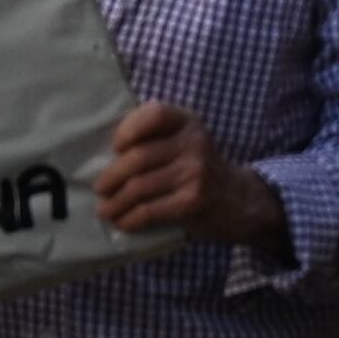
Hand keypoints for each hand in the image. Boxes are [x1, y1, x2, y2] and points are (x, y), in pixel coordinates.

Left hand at [94, 100, 281, 247]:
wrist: (237, 200)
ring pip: (139, 187)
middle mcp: (194, 142)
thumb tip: (106, 156)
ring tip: (105, 210)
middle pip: (138, 157)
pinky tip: (122, 222)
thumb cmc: (199, 170)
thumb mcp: (185, 142)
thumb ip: (156, 139)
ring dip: (115, 203)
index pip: (154, 115)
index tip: (115, 148)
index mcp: (188, 122)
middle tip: (100, 189)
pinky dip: (129, 219)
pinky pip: (149, 210)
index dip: (128, 130)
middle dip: (112, 177)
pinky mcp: (192, 201)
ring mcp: (196, 172)